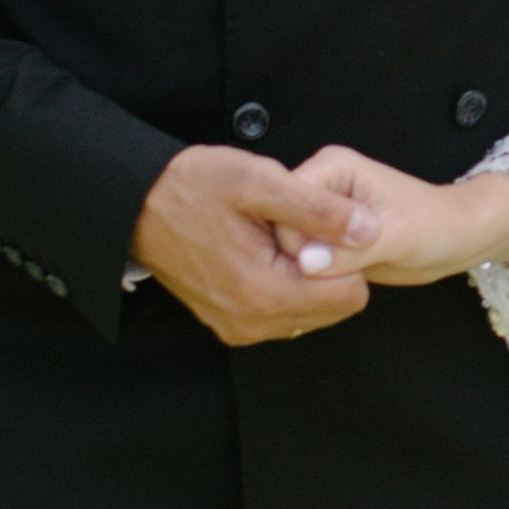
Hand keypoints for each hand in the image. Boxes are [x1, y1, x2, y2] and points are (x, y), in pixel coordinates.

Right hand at [128, 142, 377, 347]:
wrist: (139, 204)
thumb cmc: (194, 186)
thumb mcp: (260, 181)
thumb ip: (319, 209)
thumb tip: (369, 229)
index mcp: (265, 293)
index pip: (351, 294)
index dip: (347, 253)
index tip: (324, 223)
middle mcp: (253, 322)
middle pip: (333, 307)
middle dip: (330, 267)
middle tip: (299, 225)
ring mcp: (238, 326)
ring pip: (309, 310)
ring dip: (307, 276)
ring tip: (279, 234)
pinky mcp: (228, 323)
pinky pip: (281, 312)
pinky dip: (285, 284)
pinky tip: (267, 250)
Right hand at [285, 146, 508, 284]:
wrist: (453, 238)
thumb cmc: (434, 225)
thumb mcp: (396, 237)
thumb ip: (350, 250)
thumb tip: (306, 263)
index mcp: (329, 169)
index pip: (285, 208)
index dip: (298, 244)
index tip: (321, 267)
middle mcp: (317, 188)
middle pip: (280, 231)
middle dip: (300, 262)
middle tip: (336, 277)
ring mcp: (316, 216)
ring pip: (285, 253)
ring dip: (305, 276)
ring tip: (343, 278)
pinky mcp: (321, 240)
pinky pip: (298, 266)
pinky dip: (311, 282)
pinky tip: (334, 286)